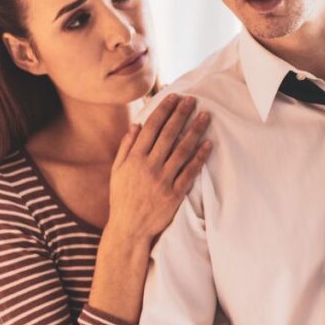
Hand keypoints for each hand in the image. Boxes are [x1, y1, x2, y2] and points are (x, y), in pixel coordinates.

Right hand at [107, 93, 211, 240]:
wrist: (129, 227)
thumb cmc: (122, 198)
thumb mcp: (117, 171)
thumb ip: (126, 147)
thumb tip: (137, 125)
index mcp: (134, 158)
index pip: (152, 128)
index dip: (164, 110)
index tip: (174, 97)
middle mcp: (149, 166)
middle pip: (169, 134)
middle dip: (181, 114)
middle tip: (193, 100)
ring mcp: (163, 180)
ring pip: (182, 150)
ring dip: (195, 130)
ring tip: (205, 116)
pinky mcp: (175, 193)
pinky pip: (190, 172)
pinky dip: (199, 157)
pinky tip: (208, 144)